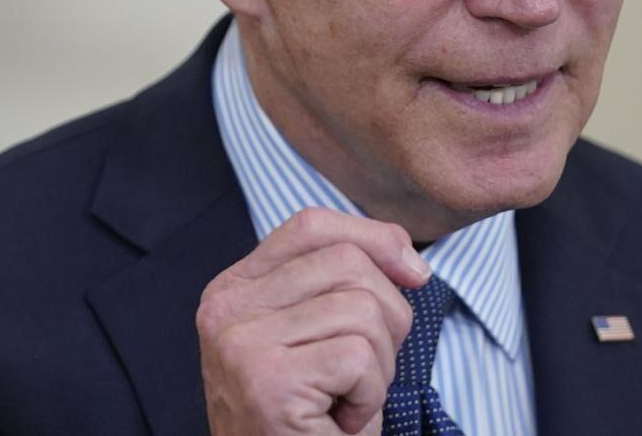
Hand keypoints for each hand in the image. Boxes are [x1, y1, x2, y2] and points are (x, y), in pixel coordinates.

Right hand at [196, 207, 431, 434]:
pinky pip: (359, 358)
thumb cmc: (309, 414)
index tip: (415, 274)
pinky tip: (340, 420)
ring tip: (346, 398)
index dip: (374, 237)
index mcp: (235, 287)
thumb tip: (411, 263)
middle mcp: (227, 308)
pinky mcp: (268, 381)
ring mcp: (241, 343)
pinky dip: (370, 396)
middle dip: (388, 314)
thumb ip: (347, 282)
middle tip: (364, 369)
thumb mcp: (321, 334)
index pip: (312, 225)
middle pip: (347, 262)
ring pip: (362, 309)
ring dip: (379, 364)